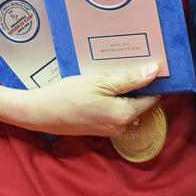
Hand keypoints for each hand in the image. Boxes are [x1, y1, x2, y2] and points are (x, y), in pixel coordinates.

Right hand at [13, 64, 160, 136]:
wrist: (40, 112)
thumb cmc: (69, 94)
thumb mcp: (102, 82)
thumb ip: (130, 79)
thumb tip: (155, 71)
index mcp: (125, 115)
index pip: (152, 97)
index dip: (151, 81)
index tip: (147, 65)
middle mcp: (121, 127)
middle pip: (139, 103)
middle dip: (136, 86)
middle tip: (126, 66)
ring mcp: (109, 130)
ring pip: (126, 107)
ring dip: (123, 92)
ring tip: (112, 74)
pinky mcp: (99, 129)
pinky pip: (114, 112)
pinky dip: (112, 100)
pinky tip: (102, 87)